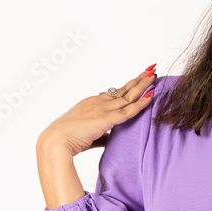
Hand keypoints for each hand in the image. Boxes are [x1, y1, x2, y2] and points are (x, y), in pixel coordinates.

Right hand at [37, 68, 156, 156]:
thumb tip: (112, 138)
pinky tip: (151, 97)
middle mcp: (99, 102)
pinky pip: (128, 110)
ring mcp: (103, 109)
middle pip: (124, 89)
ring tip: (154, 76)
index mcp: (93, 103)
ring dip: (143, 86)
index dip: (128, 86)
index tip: (138, 80)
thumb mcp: (89, 134)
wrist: (56, 141)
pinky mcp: (106, 119)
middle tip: (150, 69)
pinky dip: (141, 104)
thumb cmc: (69, 139)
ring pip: (128, 96)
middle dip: (138, 80)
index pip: (115, 93)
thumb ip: (103, 134)